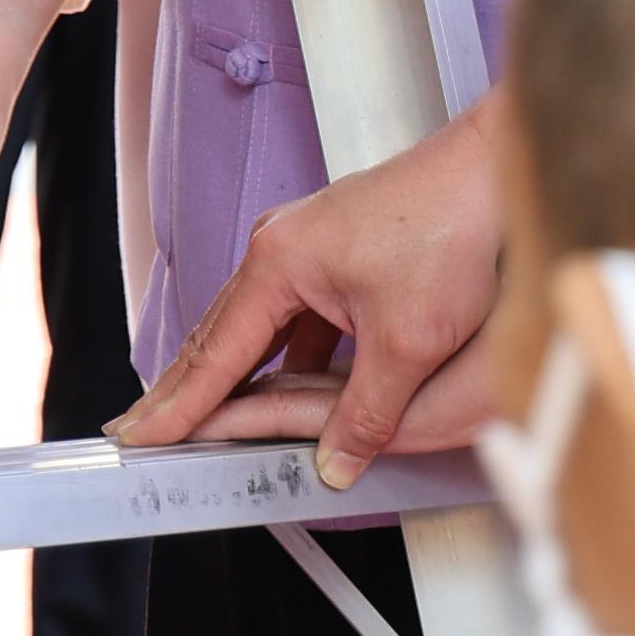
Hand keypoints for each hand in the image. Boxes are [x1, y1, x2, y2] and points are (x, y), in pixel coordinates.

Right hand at [109, 107, 501, 478]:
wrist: (493, 173)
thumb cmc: (452, 227)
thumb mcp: (407, 343)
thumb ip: (364, 415)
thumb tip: (336, 462)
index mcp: (280, 261)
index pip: (215, 352)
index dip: (178, 404)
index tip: (142, 435)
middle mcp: (282, 248)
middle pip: (219, 334)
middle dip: (181, 389)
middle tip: (142, 429)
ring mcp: (308, 249)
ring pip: (255, 327)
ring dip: (229, 374)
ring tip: (197, 418)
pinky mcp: (338, 257)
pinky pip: (291, 319)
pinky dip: (276, 358)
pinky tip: (278, 389)